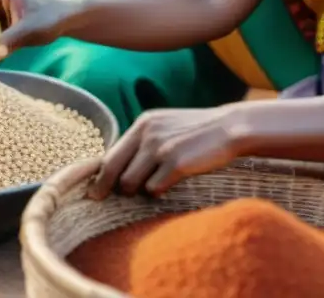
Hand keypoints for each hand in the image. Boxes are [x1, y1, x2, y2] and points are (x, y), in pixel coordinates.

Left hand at [88, 106, 247, 199]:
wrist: (230, 128)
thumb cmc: (196, 132)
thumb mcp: (165, 126)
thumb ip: (143, 141)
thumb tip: (118, 167)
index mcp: (143, 123)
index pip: (110, 154)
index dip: (100, 176)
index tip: (93, 191)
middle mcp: (147, 134)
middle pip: (113, 170)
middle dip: (106, 188)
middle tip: (101, 200)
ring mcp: (160, 148)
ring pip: (131, 183)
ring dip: (138, 191)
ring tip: (152, 187)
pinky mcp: (176, 163)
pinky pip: (154, 189)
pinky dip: (158, 192)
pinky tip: (169, 185)